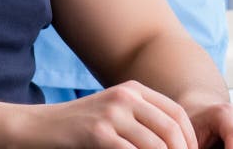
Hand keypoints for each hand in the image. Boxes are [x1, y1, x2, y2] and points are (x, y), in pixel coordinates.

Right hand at [23, 80, 197, 148]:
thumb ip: (142, 119)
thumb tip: (177, 141)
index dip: (191, 140)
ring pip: (156, 145)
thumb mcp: (115, 113)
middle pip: (171, 129)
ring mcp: (111, 113)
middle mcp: (125, 96)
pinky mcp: (98, 133)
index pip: (177, 113)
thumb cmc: (82, 126)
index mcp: (133, 89)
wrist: (42, 126)